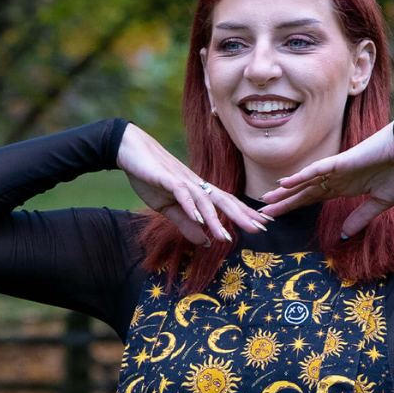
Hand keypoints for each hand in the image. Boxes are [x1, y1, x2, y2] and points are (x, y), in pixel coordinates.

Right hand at [117, 123, 268, 243]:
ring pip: (204, 200)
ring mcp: (182, 180)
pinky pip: (181, 193)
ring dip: (215, 219)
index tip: (263, 225)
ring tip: (226, 237)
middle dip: (242, 215)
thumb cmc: (151, 177)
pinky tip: (197, 219)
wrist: (130, 151)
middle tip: (261, 228)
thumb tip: (206, 241)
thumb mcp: (169, 208)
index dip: (245, 214)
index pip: (227, 204)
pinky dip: (190, 206)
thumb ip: (187, 225)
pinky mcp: (166, 178)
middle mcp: (196, 184)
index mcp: (199, 192)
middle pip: (224, 200)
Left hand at [259, 123, 393, 236]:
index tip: (280, 216)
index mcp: (344, 188)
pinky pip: (316, 170)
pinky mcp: (341, 162)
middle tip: (262, 212)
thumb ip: (361, 218)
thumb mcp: (379, 203)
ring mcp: (337, 170)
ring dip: (285, 191)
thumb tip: (344, 234)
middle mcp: (336, 179)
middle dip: (283, 203)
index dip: (296, 207)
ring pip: (304, 182)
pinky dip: (300, 176)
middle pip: (303, 193)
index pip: (313, 199)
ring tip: (266, 199)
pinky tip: (284, 183)